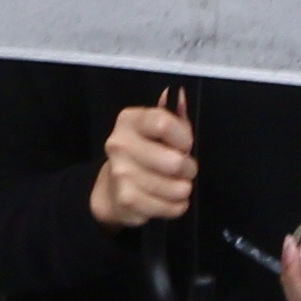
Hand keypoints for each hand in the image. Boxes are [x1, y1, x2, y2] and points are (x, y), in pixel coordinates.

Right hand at [85, 97, 195, 232]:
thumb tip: (178, 92)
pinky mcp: (127, 200)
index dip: (184, 138)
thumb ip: (173, 114)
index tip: (184, 145)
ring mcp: (121, 173)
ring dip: (182, 190)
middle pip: (175, 161)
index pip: (164, 123)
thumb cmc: (143, 154)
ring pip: (176, 188)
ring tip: (175, 186)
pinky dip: (176, 207)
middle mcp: (119, 144)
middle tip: (183, 170)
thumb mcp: (156, 131)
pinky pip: (170, 208)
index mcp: (128, 120)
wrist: (111, 190)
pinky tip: (169, 200)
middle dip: (188, 169)